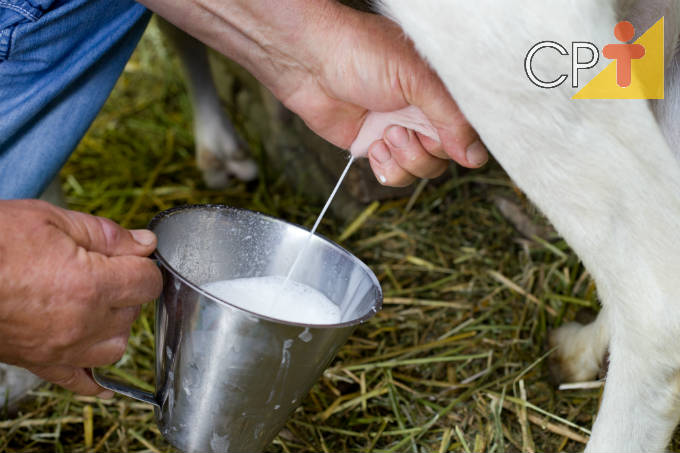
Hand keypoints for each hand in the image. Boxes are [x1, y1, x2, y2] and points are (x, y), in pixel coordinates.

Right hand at [0, 200, 161, 395]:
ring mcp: (61, 348)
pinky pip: (79, 382)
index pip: (148, 282)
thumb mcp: (50, 220)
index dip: (143, 266)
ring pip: (115, 347)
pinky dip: (94, 380)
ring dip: (114, 326)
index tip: (131, 258)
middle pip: (133, 312)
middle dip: (126, 290)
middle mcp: (82, 322)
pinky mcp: (39, 363)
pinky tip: (105, 380)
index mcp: (91, 284)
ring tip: (94, 305)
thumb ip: (105, 234)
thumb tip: (144, 243)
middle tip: (104, 272)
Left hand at [276, 6, 487, 185]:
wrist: (310, 62)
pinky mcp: (375, 146)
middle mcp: (424, 113)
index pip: (469, 131)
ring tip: (385, 135)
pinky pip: (394, 175)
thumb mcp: (418, 79)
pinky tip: (374, 146)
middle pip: (445, 157)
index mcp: (442, 91)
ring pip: (422, 170)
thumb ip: (451, 118)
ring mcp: (400, 131)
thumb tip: (475, 156)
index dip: (459, 142)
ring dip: (405, 160)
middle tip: (401, 129)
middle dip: (424, 151)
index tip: (442, 139)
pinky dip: (386, 168)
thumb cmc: (362, 52)